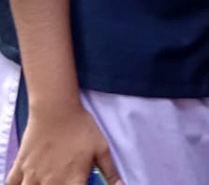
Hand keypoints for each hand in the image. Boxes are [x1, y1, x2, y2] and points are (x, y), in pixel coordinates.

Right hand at [7, 100, 121, 184]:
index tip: (82, 184)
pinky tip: (28, 181)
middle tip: (65, 179)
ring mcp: (33, 177)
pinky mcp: (20, 168)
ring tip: (49, 180)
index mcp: (73, 180)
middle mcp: (52, 182)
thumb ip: (110, 171)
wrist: (56, 110)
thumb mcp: (101, 148)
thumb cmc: (80, 127)